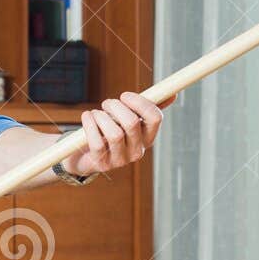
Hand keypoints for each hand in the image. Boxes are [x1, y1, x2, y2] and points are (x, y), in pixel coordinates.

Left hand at [58, 90, 172, 180]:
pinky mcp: (103, 164)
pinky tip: (87, 118)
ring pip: (114, 133)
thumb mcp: (129, 119)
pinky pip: (96, 142)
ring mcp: (120, 160)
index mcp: (148, 137)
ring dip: (101, 116)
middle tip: (107, 104)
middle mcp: (137, 151)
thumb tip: (172, 94)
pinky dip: (89, 124)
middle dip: (116, 107)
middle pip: (132, 123)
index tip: (125, 95)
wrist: (87, 155)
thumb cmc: (111, 130)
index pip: (155, 118)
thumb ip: (147, 108)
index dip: (139, 102)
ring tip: (96, 114)